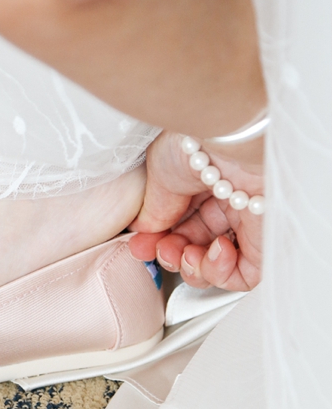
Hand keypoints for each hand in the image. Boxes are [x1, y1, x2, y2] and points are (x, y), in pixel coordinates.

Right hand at [128, 130, 263, 290]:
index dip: (160, 240)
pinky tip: (213, 252)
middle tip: (162, 251)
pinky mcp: (266, 238)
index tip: (142, 246)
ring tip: (187, 253)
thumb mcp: (159, 175)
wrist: (229, 134)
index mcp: (207, 181)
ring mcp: (249, 219)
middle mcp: (231, 200)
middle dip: (173, 256)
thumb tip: (146, 231)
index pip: (183, 223)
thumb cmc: (197, 140)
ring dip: (193, 268)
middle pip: (198, 245)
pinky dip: (221, 273)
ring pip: (220, 264)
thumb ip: (153, 209)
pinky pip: (245, 273)